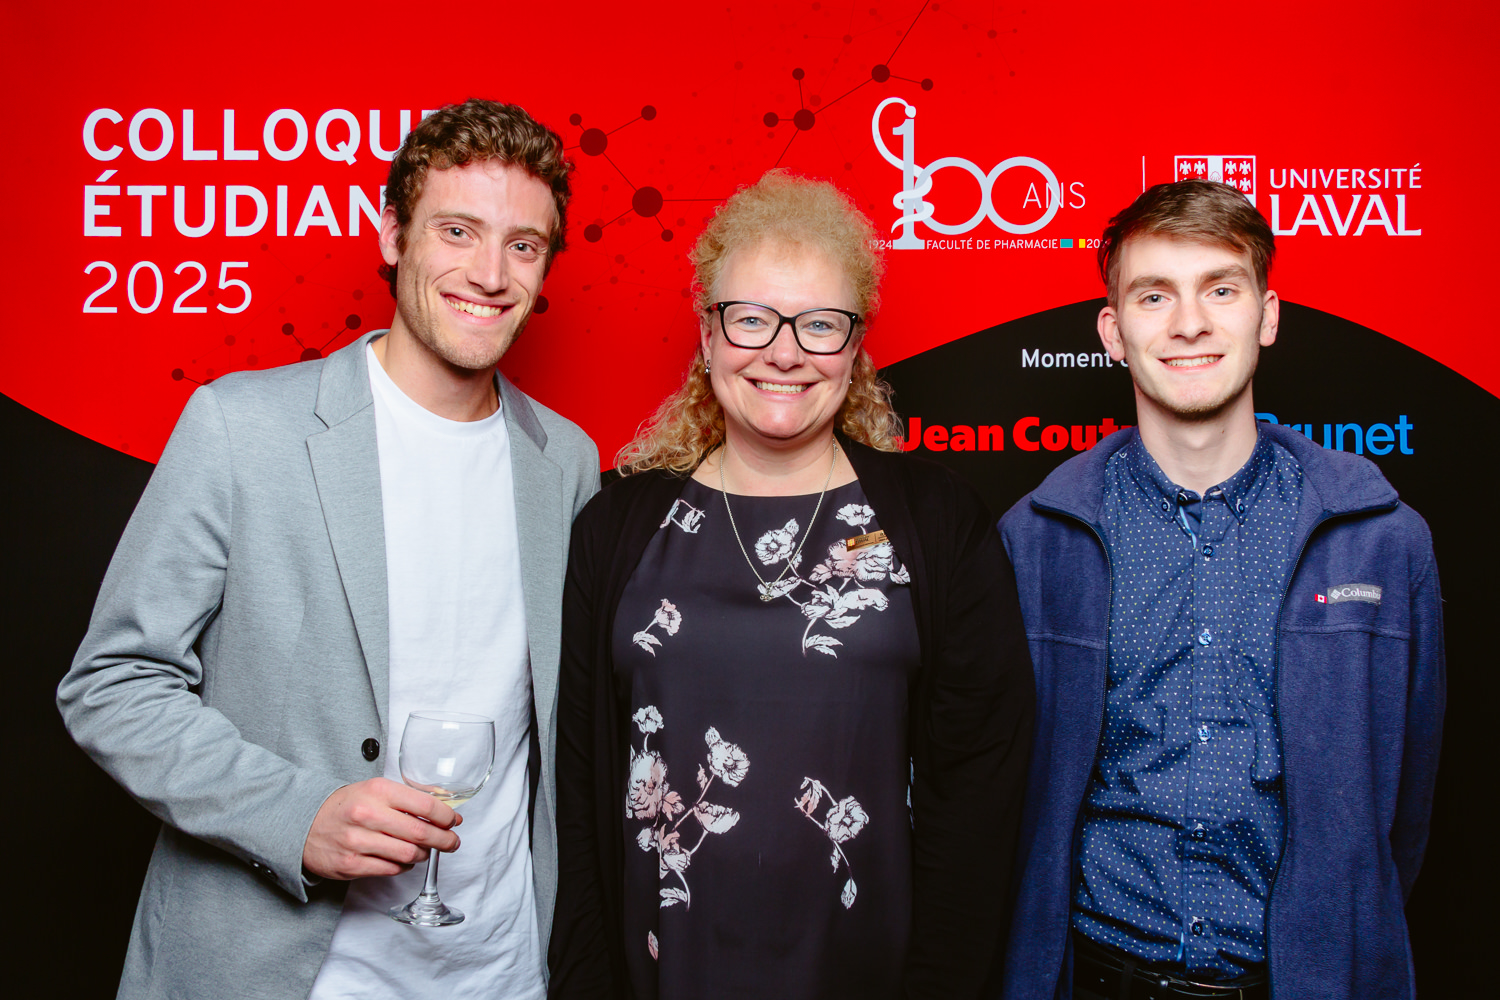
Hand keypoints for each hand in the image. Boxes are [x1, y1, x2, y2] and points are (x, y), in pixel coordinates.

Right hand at [302, 777, 462, 879]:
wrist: (303, 824)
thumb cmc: (346, 805)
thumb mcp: (374, 789)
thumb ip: (407, 796)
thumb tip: (444, 809)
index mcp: (377, 791)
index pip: (425, 805)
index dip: (446, 817)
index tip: (454, 822)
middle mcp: (368, 815)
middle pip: (420, 833)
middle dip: (444, 840)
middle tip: (452, 842)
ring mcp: (358, 842)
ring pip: (408, 854)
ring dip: (423, 855)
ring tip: (425, 851)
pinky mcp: (351, 865)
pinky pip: (391, 869)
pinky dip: (404, 866)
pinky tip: (404, 859)